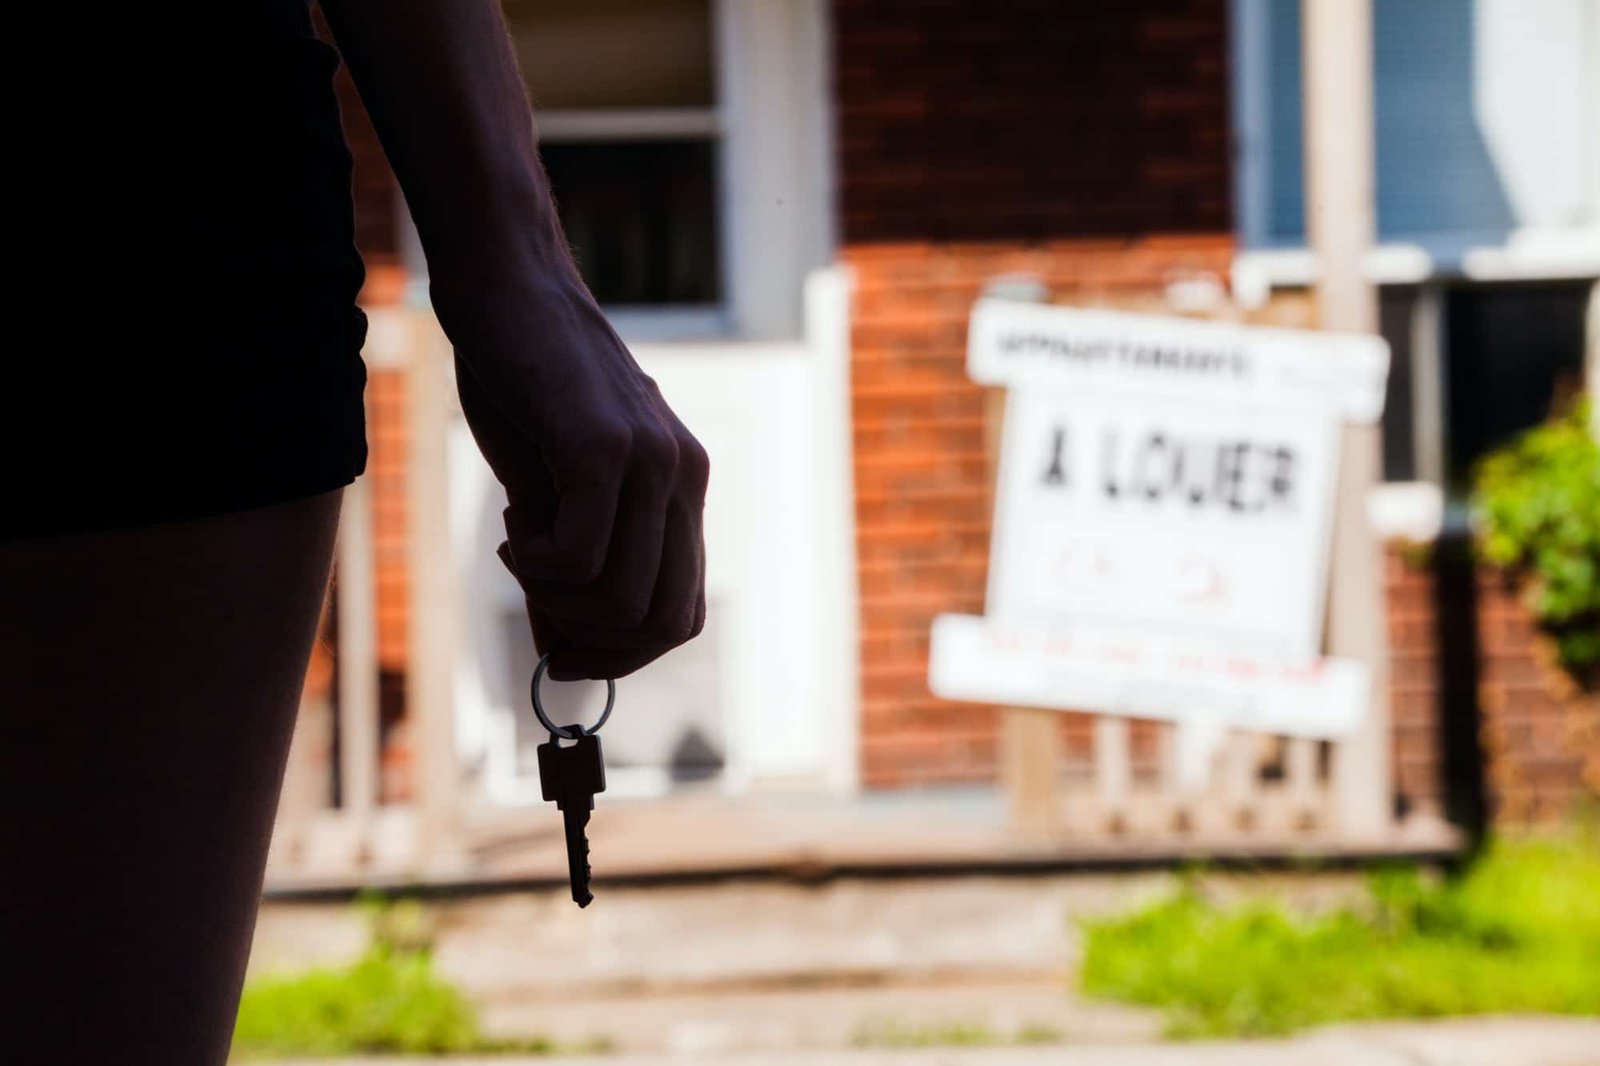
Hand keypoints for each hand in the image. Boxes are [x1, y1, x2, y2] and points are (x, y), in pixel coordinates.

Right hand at [452, 275, 707, 680]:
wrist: (506, 290)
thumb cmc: (522, 387)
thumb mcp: (549, 492)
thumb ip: (565, 571)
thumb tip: (559, 658)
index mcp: (681, 489)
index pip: (681, 614)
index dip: (623, 652)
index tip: (560, 651)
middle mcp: (684, 478)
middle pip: (665, 623)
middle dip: (592, 641)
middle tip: (534, 601)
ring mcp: (653, 462)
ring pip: (625, 602)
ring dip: (555, 601)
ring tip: (518, 546)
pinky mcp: (606, 447)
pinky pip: (582, 559)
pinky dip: (537, 567)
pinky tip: (512, 523)